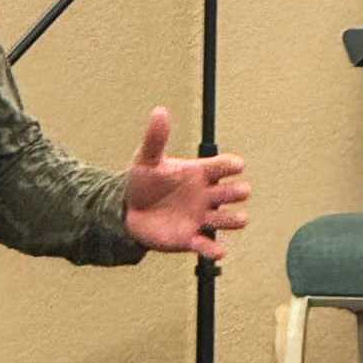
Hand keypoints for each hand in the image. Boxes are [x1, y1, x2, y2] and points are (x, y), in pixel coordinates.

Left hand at [124, 105, 249, 260]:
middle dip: (238, 192)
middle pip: (236, 192)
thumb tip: (159, 111)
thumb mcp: (146, 159)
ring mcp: (201, 217)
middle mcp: (207, 195)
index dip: (232, 165)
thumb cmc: (142, 182)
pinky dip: (215, 250)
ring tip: (235, 218)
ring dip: (235, 219)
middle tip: (225, 193)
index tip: (234, 166)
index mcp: (200, 173)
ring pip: (231, 219)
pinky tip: (218, 251)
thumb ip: (155, 138)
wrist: (125, 211)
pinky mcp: (190, 238)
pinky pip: (209, 247)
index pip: (227, 166)